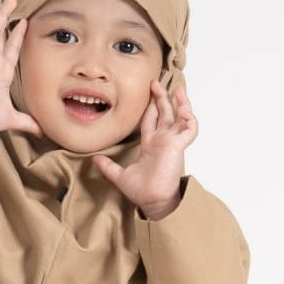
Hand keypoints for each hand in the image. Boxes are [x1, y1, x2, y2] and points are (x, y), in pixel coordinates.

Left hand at [92, 80, 196, 220]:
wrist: (152, 201)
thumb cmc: (141, 191)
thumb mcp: (119, 175)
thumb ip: (108, 166)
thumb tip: (93, 159)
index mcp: (151, 144)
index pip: (152, 120)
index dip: (151, 106)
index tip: (147, 93)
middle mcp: (163, 140)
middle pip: (165, 113)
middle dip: (162, 97)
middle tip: (155, 82)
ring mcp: (172, 142)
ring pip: (181, 117)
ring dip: (181, 103)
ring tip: (178, 89)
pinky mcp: (179, 146)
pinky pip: (190, 128)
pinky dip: (189, 118)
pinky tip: (183, 109)